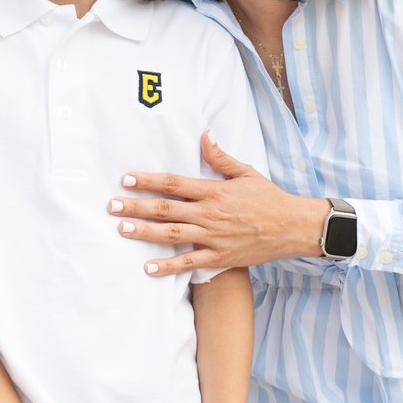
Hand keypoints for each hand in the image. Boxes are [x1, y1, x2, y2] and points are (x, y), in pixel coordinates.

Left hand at [109, 131, 324, 274]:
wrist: (291, 227)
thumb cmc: (268, 198)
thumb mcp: (246, 172)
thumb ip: (221, 157)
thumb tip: (204, 135)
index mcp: (215, 191)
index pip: (175, 184)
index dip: (149, 181)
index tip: (127, 179)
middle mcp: (210, 214)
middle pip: (167, 209)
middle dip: (137, 206)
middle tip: (111, 205)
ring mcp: (214, 237)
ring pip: (173, 234)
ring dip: (145, 232)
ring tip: (122, 229)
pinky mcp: (219, 257)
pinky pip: (189, 263)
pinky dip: (168, 266)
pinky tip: (148, 268)